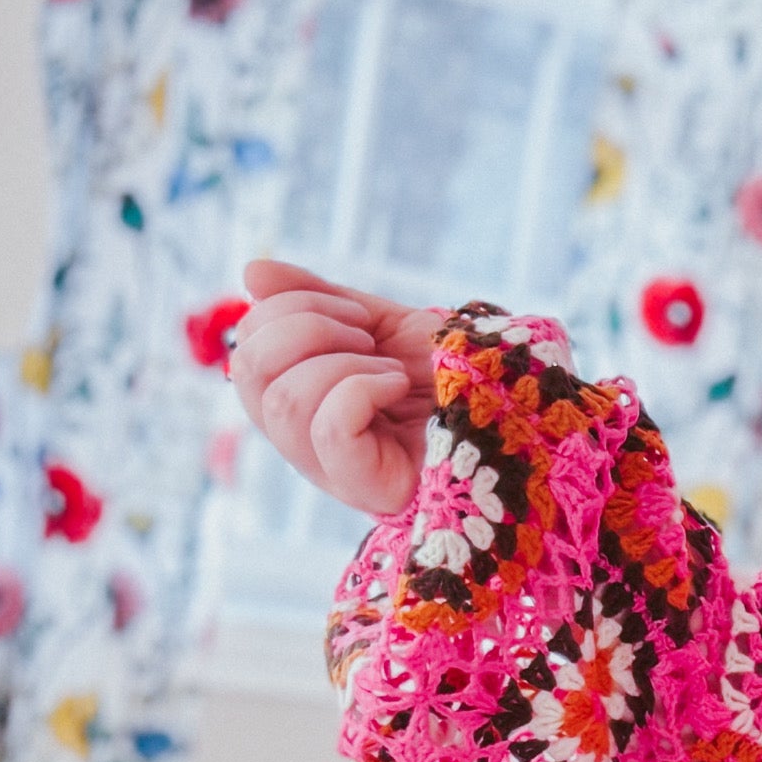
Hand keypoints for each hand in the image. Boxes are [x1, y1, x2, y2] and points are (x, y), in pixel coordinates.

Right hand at [228, 257, 446, 516]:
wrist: (517, 407)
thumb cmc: (451, 375)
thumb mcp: (381, 325)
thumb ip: (317, 300)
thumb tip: (251, 272)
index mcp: (301, 405)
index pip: (245, 354)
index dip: (288, 310)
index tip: (353, 314)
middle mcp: (306, 444)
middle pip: (247, 373)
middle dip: (306, 327)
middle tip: (366, 335)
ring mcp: (334, 472)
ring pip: (283, 402)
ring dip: (341, 361)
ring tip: (389, 368)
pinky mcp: (370, 488)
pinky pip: (328, 430)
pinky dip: (361, 388)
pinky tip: (397, 386)